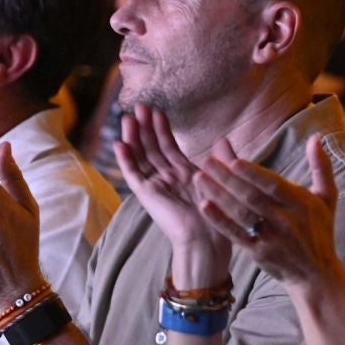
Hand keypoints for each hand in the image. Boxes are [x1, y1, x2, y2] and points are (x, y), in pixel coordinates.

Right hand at [113, 103, 233, 286]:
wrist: (207, 238)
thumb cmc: (218, 214)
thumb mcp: (222, 180)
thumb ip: (222, 158)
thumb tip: (224, 138)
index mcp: (184, 174)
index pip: (169, 146)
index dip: (162, 128)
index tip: (157, 110)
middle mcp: (167, 178)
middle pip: (152, 148)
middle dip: (145, 127)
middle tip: (139, 106)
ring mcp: (155, 185)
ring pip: (140, 156)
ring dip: (134, 137)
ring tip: (128, 117)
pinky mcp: (146, 195)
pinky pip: (133, 174)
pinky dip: (126, 159)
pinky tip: (120, 142)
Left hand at [192, 133, 344, 295]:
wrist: (316, 275)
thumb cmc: (320, 231)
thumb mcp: (327, 198)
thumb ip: (321, 166)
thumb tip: (315, 138)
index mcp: (301, 204)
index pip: (273, 185)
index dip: (252, 173)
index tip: (233, 160)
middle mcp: (286, 220)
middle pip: (251, 196)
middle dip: (227, 178)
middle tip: (206, 161)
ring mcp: (271, 238)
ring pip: (240, 213)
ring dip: (218, 195)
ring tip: (199, 178)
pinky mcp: (259, 253)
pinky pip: (236, 234)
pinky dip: (220, 220)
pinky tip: (204, 206)